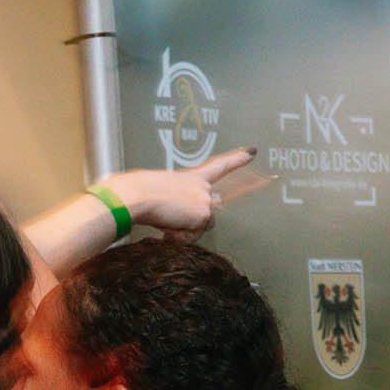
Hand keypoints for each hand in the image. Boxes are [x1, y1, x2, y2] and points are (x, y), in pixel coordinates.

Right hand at [107, 149, 257, 239]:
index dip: (237, 160)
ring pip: (202, 226)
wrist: (138, 195)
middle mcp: (203, 186)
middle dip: (194, 219)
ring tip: (167, 221)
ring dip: (185, 230)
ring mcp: (205, 200)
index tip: (252, 152)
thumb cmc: (140, 192)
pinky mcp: (203, 215)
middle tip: (173, 218)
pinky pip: (194, 236)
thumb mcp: (160, 191)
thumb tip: (176, 219)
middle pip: (210, 210)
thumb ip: (176, 201)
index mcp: (192, 177)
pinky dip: (180, 237)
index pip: (219, 166)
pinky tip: (168, 228)